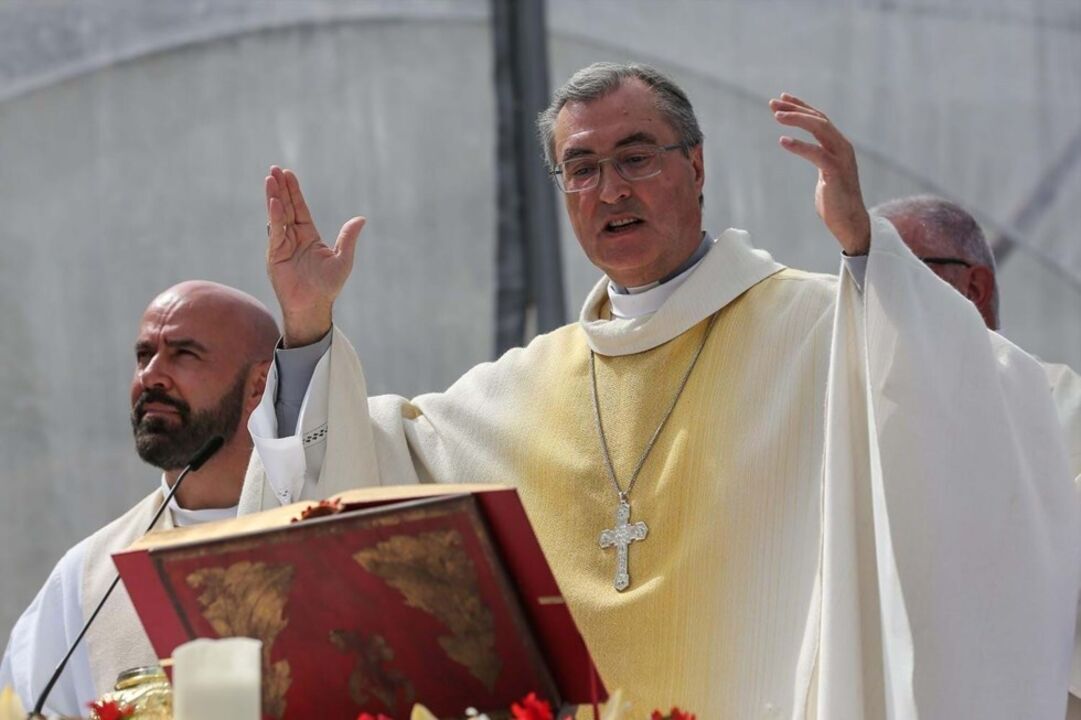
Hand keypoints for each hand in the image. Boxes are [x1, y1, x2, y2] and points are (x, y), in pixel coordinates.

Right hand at [265, 166, 364, 345]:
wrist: (313, 306)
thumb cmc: (328, 286)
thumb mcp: (342, 259)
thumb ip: (348, 238)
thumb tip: (361, 219)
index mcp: (309, 236)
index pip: (300, 208)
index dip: (294, 192)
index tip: (287, 174)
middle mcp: (294, 237)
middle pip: (287, 207)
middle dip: (280, 189)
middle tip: (274, 169)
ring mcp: (282, 245)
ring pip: (278, 216)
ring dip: (274, 198)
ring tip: (270, 179)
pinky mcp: (275, 255)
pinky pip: (276, 232)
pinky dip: (275, 217)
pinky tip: (274, 203)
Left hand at [771, 93, 870, 254]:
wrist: (850, 222)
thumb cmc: (835, 201)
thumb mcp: (826, 173)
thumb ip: (821, 159)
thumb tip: (811, 153)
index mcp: (839, 146)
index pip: (820, 119)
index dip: (801, 107)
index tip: (782, 99)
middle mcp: (843, 147)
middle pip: (818, 119)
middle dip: (795, 108)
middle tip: (773, 103)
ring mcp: (841, 158)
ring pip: (820, 129)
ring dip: (797, 119)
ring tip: (776, 116)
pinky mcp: (835, 172)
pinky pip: (816, 154)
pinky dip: (799, 146)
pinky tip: (783, 141)